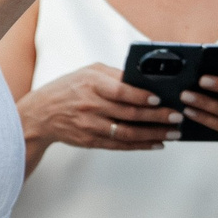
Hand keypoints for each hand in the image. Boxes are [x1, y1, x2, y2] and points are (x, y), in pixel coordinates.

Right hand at [18, 63, 179, 151]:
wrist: (40, 115)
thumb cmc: (68, 89)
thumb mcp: (88, 73)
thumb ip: (115, 75)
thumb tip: (144, 81)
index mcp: (91, 84)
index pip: (120, 91)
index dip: (141, 97)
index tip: (159, 99)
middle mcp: (91, 106)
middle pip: (129, 114)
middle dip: (157, 117)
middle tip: (177, 117)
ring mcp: (91, 126)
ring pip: (128, 133)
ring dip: (154, 134)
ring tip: (173, 133)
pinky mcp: (92, 141)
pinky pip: (120, 145)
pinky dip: (141, 145)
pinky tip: (157, 143)